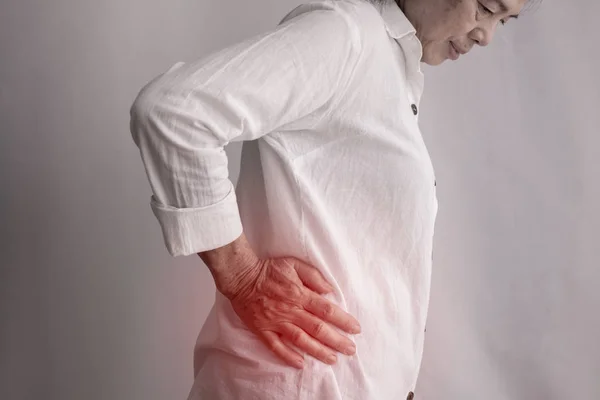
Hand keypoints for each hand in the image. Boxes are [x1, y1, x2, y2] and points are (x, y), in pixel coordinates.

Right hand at [223, 256, 360, 368]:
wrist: (241, 276)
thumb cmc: (269, 269)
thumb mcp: (294, 263)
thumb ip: (314, 275)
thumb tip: (329, 290)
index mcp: (300, 294)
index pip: (326, 310)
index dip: (343, 320)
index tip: (355, 328)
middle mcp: (290, 310)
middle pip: (318, 328)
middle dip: (337, 340)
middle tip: (350, 349)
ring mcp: (276, 322)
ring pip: (301, 340)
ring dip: (318, 351)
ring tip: (333, 359)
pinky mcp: (263, 329)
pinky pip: (276, 346)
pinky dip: (288, 356)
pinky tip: (300, 364)